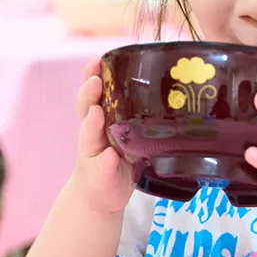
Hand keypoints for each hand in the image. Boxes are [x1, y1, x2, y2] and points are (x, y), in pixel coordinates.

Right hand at [69, 57, 133, 215]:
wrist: (100, 197)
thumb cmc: (117, 158)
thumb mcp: (126, 133)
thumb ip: (134, 114)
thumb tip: (169, 89)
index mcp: (100, 119)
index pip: (93, 93)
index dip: (92, 75)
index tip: (97, 60)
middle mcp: (92, 134)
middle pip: (86, 109)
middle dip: (89, 94)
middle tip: (95, 81)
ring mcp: (94, 155)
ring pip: (89, 136)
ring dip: (92, 124)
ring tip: (96, 112)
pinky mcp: (101, 176)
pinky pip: (103, 167)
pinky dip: (106, 162)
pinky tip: (110, 157)